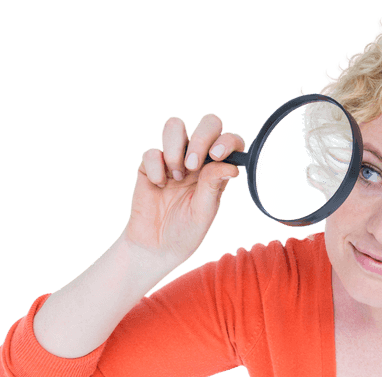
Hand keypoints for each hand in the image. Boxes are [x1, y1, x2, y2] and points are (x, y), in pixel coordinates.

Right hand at [121, 113, 245, 268]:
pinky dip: (155, 168)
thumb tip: (231, 166)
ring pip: (175, 126)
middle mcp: (197, 161)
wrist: (154, 248)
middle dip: (201, 138)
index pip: (228, 142)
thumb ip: (213, 186)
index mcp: (216, 172)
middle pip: (207, 124)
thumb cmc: (185, 234)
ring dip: (176, 148)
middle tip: (193, 165)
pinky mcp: (150, 165)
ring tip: (176, 176)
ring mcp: (173, 160)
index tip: (217, 155)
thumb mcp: (203, 213)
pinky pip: (152, 151)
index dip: (227, 141)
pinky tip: (158, 185)